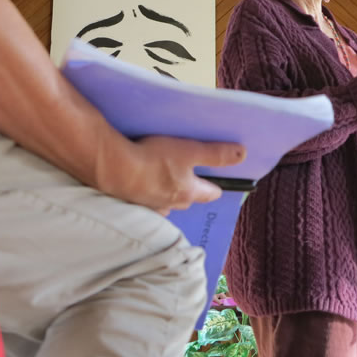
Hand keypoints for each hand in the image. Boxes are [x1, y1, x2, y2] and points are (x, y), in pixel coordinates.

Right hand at [96, 134, 245, 213]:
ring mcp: (150, 205)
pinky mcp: (131, 200)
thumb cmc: (154, 160)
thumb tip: (243, 154)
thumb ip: (216, 154)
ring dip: (168, 190)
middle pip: (187, 198)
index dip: (216, 187)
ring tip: (166, 176)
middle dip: (191, 189)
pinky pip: (146, 197)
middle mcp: (171, 204)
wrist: (113, 168)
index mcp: (188, 193)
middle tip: (192, 176)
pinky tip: (143, 180)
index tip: (220, 184)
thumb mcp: (190, 151)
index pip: (209, 193)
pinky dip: (148, 190)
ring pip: (166, 199)